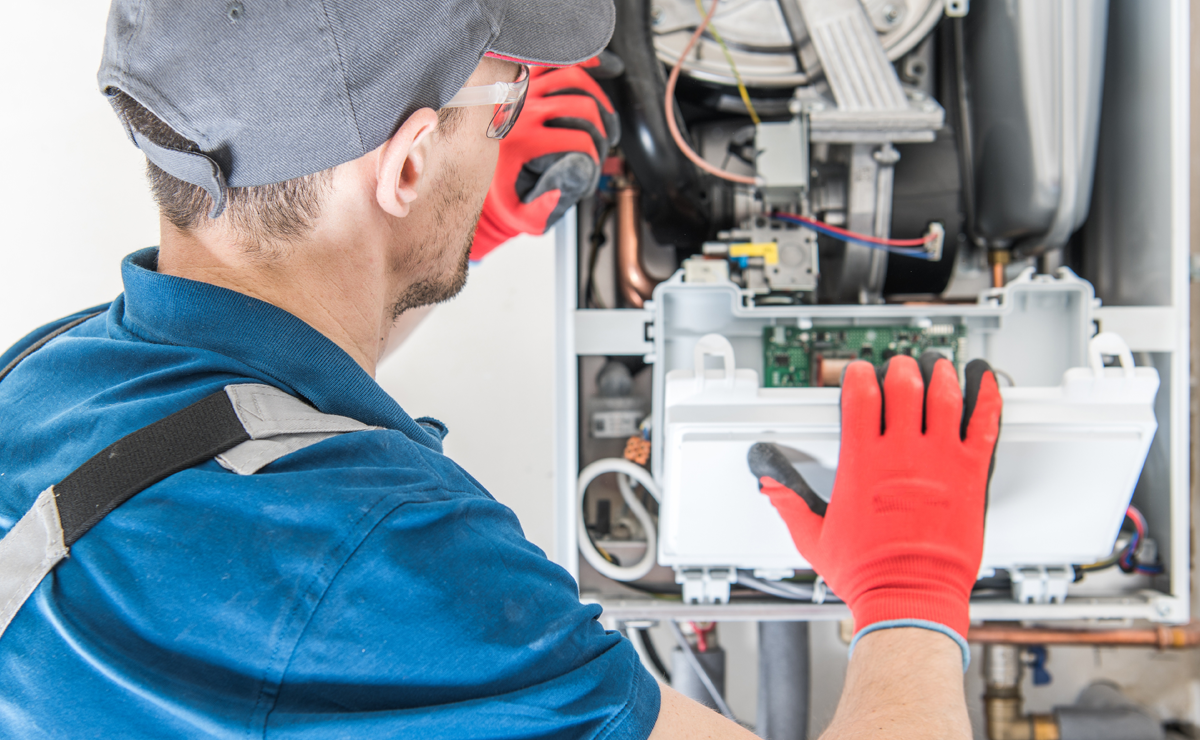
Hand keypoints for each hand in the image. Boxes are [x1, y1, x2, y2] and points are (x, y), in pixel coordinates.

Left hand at [470, 60, 619, 259]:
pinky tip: (596, 71)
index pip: (578, 140)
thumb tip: (573, 181)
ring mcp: (522, 91)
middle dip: (601, 130)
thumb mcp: (522, 214)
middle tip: (602, 146)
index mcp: (522, 142)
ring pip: (574, 77)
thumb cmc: (503, 194)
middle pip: (582, 106)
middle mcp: (521, 111)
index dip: (595, 156)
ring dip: (598, 98)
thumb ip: (547, 208)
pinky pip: (555, 61)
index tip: (593, 167)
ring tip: (603, 120)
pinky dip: (580, 62)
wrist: (472, 175)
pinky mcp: (523, 79)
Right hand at [747, 354, 1001, 647]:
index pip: (860, 396)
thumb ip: (790, 503)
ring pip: (944, 396)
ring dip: (940, 374)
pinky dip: (986, 397)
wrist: (910, 598)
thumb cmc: (868, 574)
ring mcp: (940, 461)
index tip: (859, 373)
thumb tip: (770, 486)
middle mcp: (901, 455)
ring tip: (937, 365)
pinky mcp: (971, 475)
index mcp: (862, 463)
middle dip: (900, 369)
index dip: (858, 375)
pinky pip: (984, 424)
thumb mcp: (813, 537)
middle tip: (900, 367)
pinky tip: (985, 382)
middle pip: (903, 386)